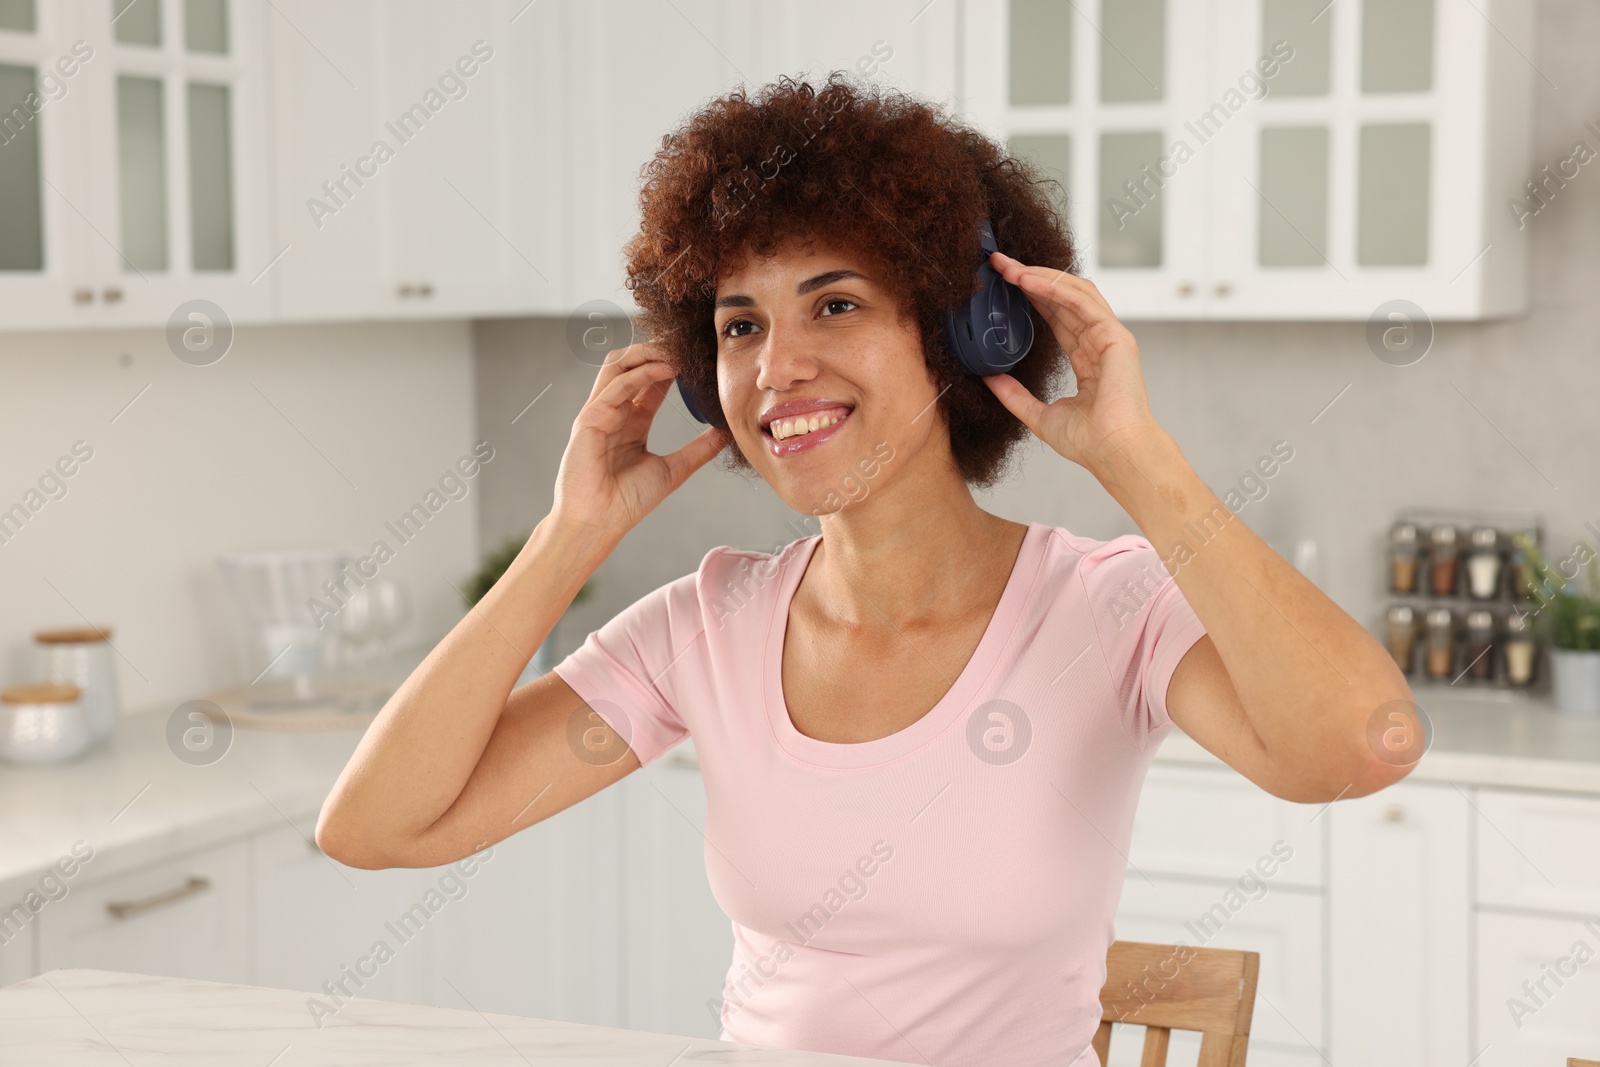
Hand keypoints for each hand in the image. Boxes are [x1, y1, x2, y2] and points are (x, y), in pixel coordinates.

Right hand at [550, 342, 729, 545]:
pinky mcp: (589, 419)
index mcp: (630, 421)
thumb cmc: (626, 501)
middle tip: (685, 344)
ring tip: (675, 348)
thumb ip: (698, 450)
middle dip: (656, 350)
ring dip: (647, 352)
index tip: (696, 357)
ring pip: (618, 366)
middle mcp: (613, 412)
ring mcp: (599, 413)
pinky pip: (616, 387)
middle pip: (630, 365)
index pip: (650, 381)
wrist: (600, 524)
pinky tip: (666, 370)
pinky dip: (641, 373)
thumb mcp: (673, 470)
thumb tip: (724, 434)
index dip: (671, 365)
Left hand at [979, 251, 1160, 472]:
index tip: (1003, 284)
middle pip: (1063, 298)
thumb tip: (987, 379)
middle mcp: (1098, 343)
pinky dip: (1056, 287)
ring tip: (1010, 268)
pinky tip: (1031, 280)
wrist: (1114, 453)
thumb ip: (1014, 395)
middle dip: (1031, 278)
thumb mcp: (1037, 415)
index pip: (1057, 316)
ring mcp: (1109, 337)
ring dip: (1041, 276)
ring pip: (1074, 292)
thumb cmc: (1089, 442)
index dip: (1031, 297)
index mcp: (1086, 359)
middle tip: (1000, 265)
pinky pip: (1083, 302)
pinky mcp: (1116, 336)